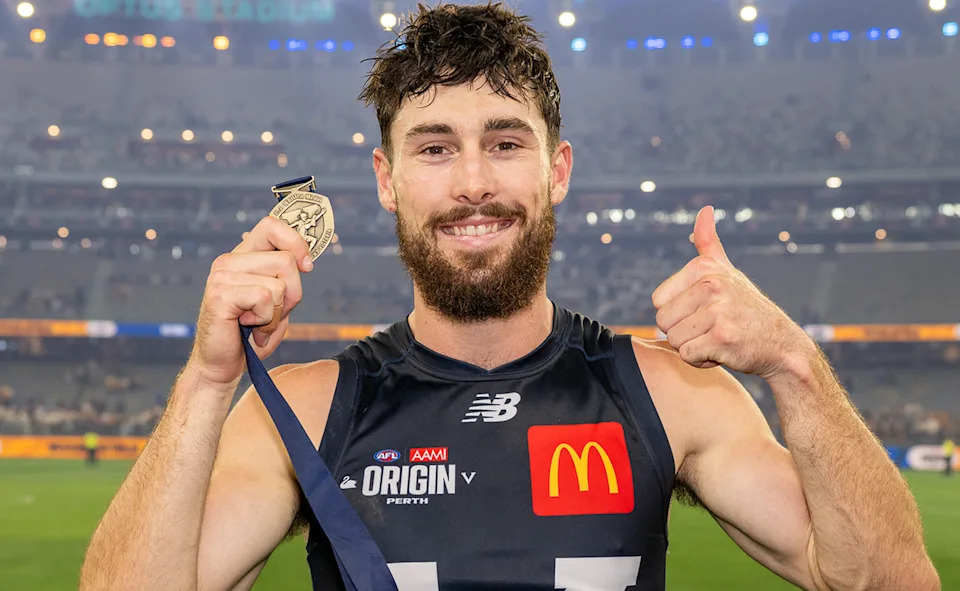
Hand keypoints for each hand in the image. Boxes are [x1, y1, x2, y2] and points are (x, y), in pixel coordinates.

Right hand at [187, 216, 314, 390]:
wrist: (222, 365)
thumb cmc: (251, 335)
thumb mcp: (278, 302)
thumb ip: (288, 277)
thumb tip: (306, 261)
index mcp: (243, 257)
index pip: (272, 225)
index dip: (296, 242)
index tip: (307, 267)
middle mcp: (229, 261)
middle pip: (287, 259)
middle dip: (293, 293)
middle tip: (274, 313)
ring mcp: (221, 275)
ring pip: (279, 283)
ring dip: (278, 312)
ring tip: (258, 323)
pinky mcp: (219, 293)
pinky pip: (266, 298)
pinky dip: (266, 320)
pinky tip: (248, 328)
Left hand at [651, 206, 813, 378]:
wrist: (782, 345)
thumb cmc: (747, 308)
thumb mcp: (727, 271)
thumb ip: (708, 243)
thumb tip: (704, 209)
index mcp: (704, 268)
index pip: (658, 301)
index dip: (677, 313)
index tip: (703, 311)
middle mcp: (711, 285)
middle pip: (663, 322)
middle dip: (683, 332)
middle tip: (711, 328)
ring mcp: (718, 311)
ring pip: (674, 340)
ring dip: (692, 346)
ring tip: (718, 338)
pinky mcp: (722, 337)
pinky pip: (688, 355)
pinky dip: (702, 360)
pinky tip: (723, 351)